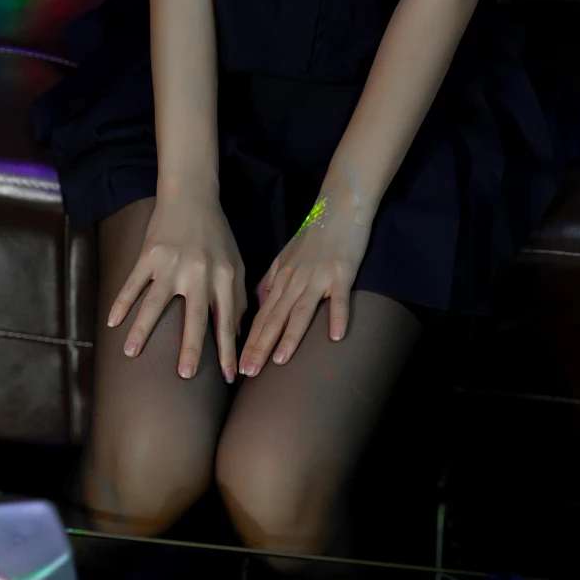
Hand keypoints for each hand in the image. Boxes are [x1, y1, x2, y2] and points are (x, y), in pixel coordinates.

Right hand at [106, 187, 247, 382]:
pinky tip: (112, 322)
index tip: (231, 376)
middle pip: (195, 317)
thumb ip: (237, 296)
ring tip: (130, 353)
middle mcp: (199, 273)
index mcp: (224, 276)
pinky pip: (133, 283)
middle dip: (191, 348)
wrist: (191, 197)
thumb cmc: (216, 234)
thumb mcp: (235, 262)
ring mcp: (172, 264)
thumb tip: (236, 333)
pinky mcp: (149, 254)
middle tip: (185, 375)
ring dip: (142, 330)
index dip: (229, 350)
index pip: (227, 320)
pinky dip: (121, 302)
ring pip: (155, 303)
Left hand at [238, 198, 371, 375]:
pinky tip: (335, 336)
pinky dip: (337, 316)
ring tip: (279, 361)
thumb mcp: (286, 257)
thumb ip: (272, 281)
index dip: (249, 341)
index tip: (237, 364)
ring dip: (289, 336)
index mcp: (282, 278)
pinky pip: (339, 298)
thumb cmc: (315, 234)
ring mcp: (318, 277)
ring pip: (301, 310)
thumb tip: (258, 304)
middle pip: (275, 318)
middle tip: (247, 373)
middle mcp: (295, 280)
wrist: (340, 206)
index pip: (261, 316)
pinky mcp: (342, 273)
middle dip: (260, 347)